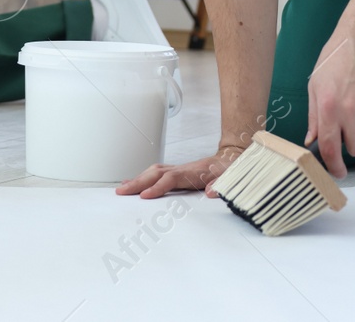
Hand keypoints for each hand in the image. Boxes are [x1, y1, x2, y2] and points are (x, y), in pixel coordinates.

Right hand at [115, 144, 245, 198]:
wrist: (232, 158)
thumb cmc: (230, 169)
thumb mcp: (232, 177)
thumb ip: (222, 184)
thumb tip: (212, 192)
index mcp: (193, 172)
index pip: (171, 179)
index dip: (157, 187)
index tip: (144, 196)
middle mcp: (182, 169)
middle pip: (156, 173)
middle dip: (138, 182)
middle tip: (121, 192)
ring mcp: (178, 169)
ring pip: (153, 171)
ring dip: (137, 179)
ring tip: (122, 189)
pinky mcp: (177, 172)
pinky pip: (156, 173)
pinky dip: (143, 177)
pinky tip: (133, 183)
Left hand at [306, 15, 354, 177]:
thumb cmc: (337, 57)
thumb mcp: (315, 84)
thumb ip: (314, 116)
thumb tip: (312, 140)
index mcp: (328, 108)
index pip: (330, 149)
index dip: (334, 166)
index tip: (338, 172)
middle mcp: (350, 112)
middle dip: (354, 143)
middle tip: (352, 127)